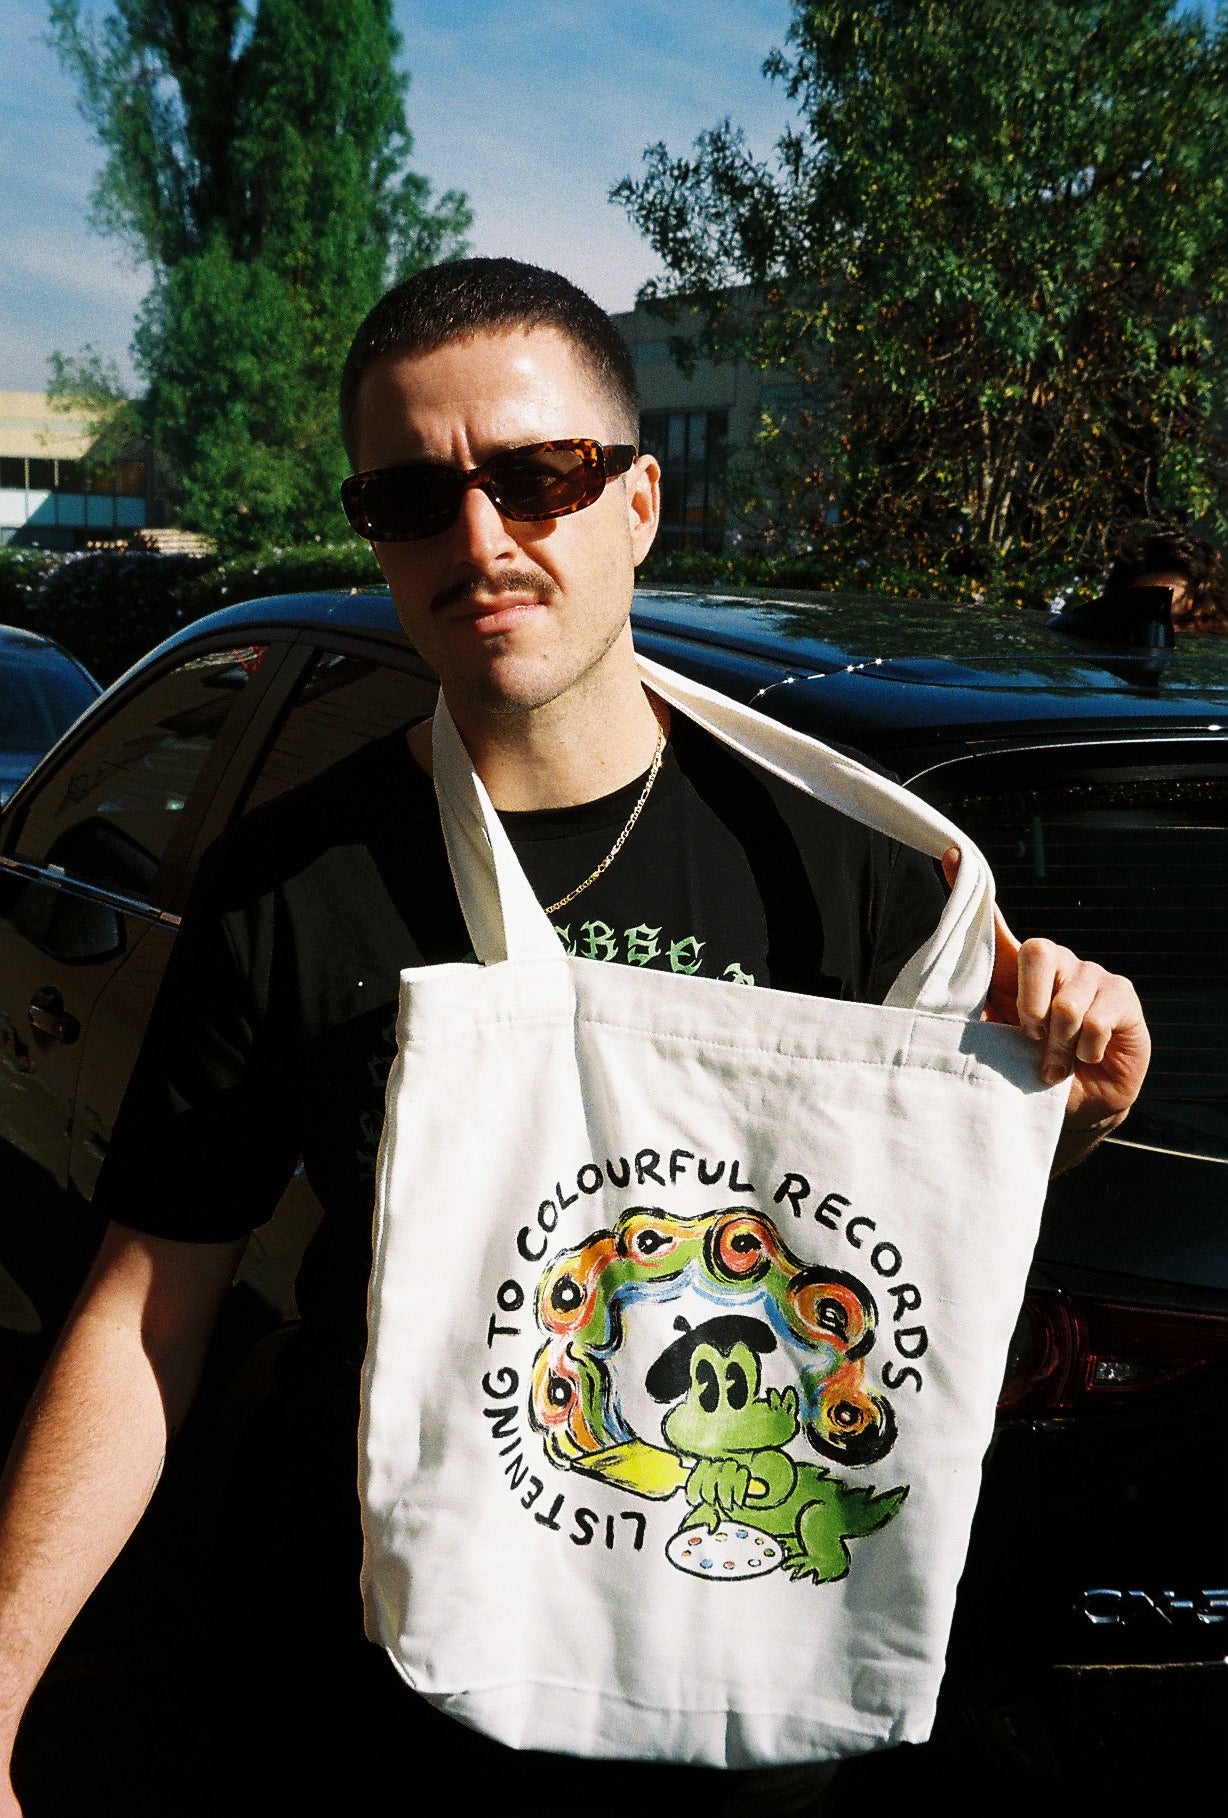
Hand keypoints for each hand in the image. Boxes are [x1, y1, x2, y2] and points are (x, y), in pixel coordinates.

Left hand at [942, 849, 1150, 1156]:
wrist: (1080, 1104)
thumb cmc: (1033, 1071)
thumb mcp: (996, 1046)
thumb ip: (977, 1017)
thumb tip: (940, 1001)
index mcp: (1018, 971)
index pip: (994, 923)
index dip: (970, 888)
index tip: (949, 856)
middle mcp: (1055, 963)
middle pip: (1038, 950)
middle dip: (1030, 1003)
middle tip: (1030, 1038)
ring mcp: (1091, 974)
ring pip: (1067, 1000)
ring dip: (1059, 1044)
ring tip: (1055, 1064)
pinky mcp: (1121, 995)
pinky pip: (1097, 1018)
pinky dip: (1085, 1049)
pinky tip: (1086, 1057)